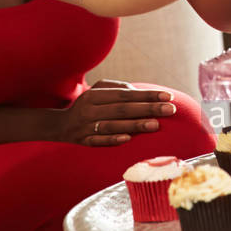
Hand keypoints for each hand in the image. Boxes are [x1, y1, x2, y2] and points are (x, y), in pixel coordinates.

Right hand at [52, 80, 175, 145]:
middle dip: (148, 108)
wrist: (60, 125)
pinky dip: (113, 139)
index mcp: (95, 94)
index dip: (147, 95)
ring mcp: (86, 126)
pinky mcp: (83, 141)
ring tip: (156, 125)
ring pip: (113, 125)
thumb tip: (140, 93)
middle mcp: (90, 109)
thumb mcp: (99, 92)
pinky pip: (99, 141)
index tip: (167, 96)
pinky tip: (128, 139)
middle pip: (122, 108)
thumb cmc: (89, 105)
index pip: (126, 94)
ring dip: (135, 125)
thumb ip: (119, 89)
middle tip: (170, 110)